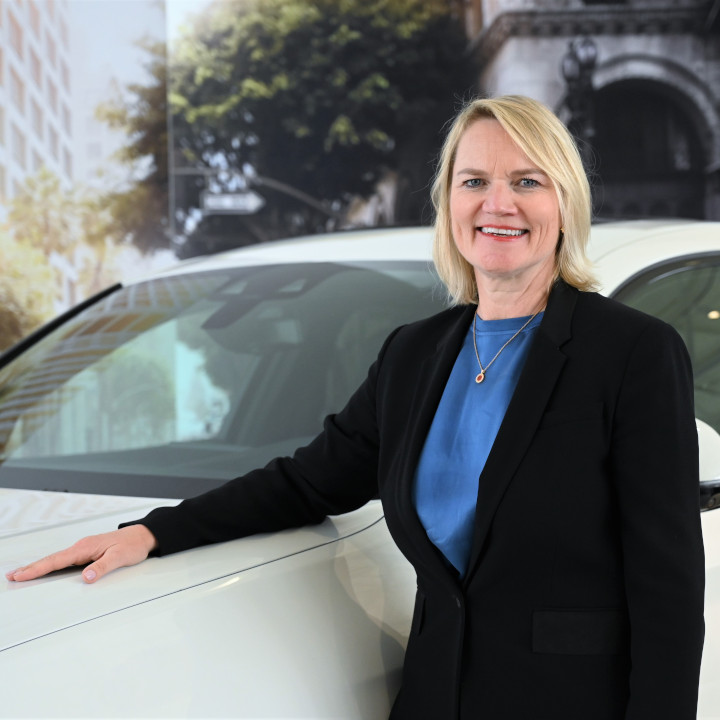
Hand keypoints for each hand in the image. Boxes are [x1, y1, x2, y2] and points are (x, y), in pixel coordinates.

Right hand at [5, 524, 157, 583]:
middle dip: (31, 568)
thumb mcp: (120, 557)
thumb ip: (102, 567)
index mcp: (85, 547)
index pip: (57, 560)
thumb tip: (86, 577)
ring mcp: (84, 549)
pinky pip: (65, 560)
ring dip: (39, 566)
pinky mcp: (87, 552)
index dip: (37, 569)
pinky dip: (51, 565)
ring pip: (57, 559)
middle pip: (52, 559)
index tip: (20, 575)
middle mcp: (82, 547)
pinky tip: (46, 569)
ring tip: (23, 574)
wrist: (142, 536)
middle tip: (12, 576)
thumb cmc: (132, 545)